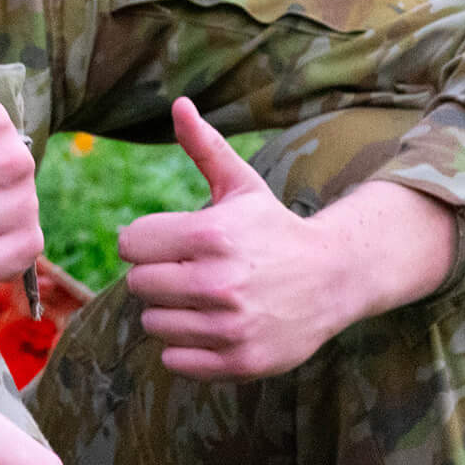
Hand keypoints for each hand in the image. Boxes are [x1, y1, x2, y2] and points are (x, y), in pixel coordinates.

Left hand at [118, 97, 445, 381]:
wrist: (335, 278)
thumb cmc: (274, 228)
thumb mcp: (241, 186)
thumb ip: (204, 147)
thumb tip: (178, 103)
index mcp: (211, 235)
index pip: (129, 245)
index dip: (145, 242)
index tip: (171, 242)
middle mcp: (219, 282)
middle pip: (138, 285)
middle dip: (157, 275)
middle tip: (189, 271)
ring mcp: (230, 326)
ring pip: (153, 324)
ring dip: (170, 312)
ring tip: (204, 298)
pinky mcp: (240, 361)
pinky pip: (175, 360)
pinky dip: (186, 348)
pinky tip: (213, 326)